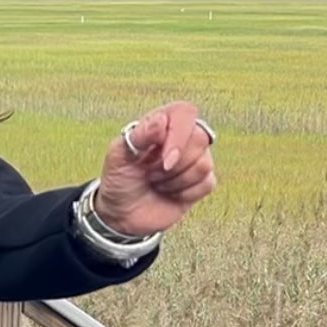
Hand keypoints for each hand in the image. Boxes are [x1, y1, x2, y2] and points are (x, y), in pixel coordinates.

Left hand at [94, 102, 216, 238]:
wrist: (123, 214)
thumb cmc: (119, 179)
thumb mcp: (118, 156)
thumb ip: (138, 136)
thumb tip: (161, 120)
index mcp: (162, 123)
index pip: (185, 112)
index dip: (178, 135)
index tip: (164, 160)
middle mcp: (183, 136)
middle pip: (200, 139)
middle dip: (173, 164)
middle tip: (151, 173)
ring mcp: (195, 159)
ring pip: (204, 164)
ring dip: (175, 181)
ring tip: (157, 183)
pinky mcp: (203, 181)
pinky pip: (208, 183)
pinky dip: (184, 193)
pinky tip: (169, 193)